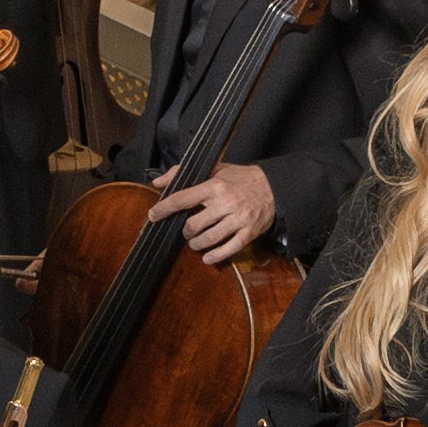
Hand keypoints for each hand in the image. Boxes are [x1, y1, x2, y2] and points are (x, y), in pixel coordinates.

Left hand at [165, 165, 279, 263]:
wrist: (274, 186)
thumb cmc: (240, 178)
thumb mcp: (215, 169)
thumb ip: (183, 173)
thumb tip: (157, 182)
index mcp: (214, 186)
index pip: (182, 198)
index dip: (164, 209)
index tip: (153, 216)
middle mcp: (225, 203)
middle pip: (194, 224)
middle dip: (185, 231)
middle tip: (186, 230)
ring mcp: (238, 219)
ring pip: (209, 239)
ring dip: (196, 244)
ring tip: (194, 242)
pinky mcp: (249, 232)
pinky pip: (229, 249)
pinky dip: (215, 256)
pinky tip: (207, 257)